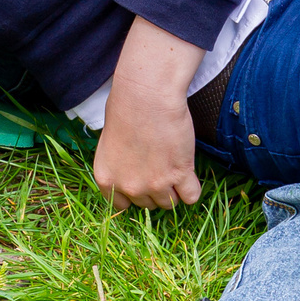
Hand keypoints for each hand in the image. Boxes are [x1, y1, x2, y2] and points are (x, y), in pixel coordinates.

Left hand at [93, 17, 204, 209]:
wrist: (146, 95)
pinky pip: (191, 197)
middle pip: (148, 205)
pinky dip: (192, 188)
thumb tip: (132, 171)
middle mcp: (129, 186)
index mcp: (107, 178)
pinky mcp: (179, 175)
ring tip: (174, 165)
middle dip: (155, 189)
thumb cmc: (125, 108)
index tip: (142, 182)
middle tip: (160, 166)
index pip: (121, 206)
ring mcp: (155, 184)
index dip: (134, 194)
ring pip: (170, 203)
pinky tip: (188, 173)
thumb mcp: (110, 143)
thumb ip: (119, 164)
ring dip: (174, 189)